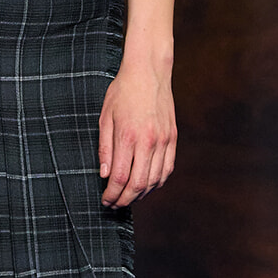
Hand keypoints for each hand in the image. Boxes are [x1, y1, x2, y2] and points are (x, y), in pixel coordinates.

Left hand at [97, 55, 177, 206]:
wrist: (149, 72)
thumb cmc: (122, 92)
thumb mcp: (105, 117)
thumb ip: (105, 148)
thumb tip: (104, 175)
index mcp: (128, 136)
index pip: (119, 178)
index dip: (111, 195)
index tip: (105, 201)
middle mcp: (148, 142)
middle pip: (138, 184)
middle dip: (124, 200)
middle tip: (114, 204)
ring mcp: (164, 141)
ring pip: (155, 180)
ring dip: (141, 194)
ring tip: (128, 197)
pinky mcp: (173, 138)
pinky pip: (167, 169)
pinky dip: (157, 183)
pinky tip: (147, 185)